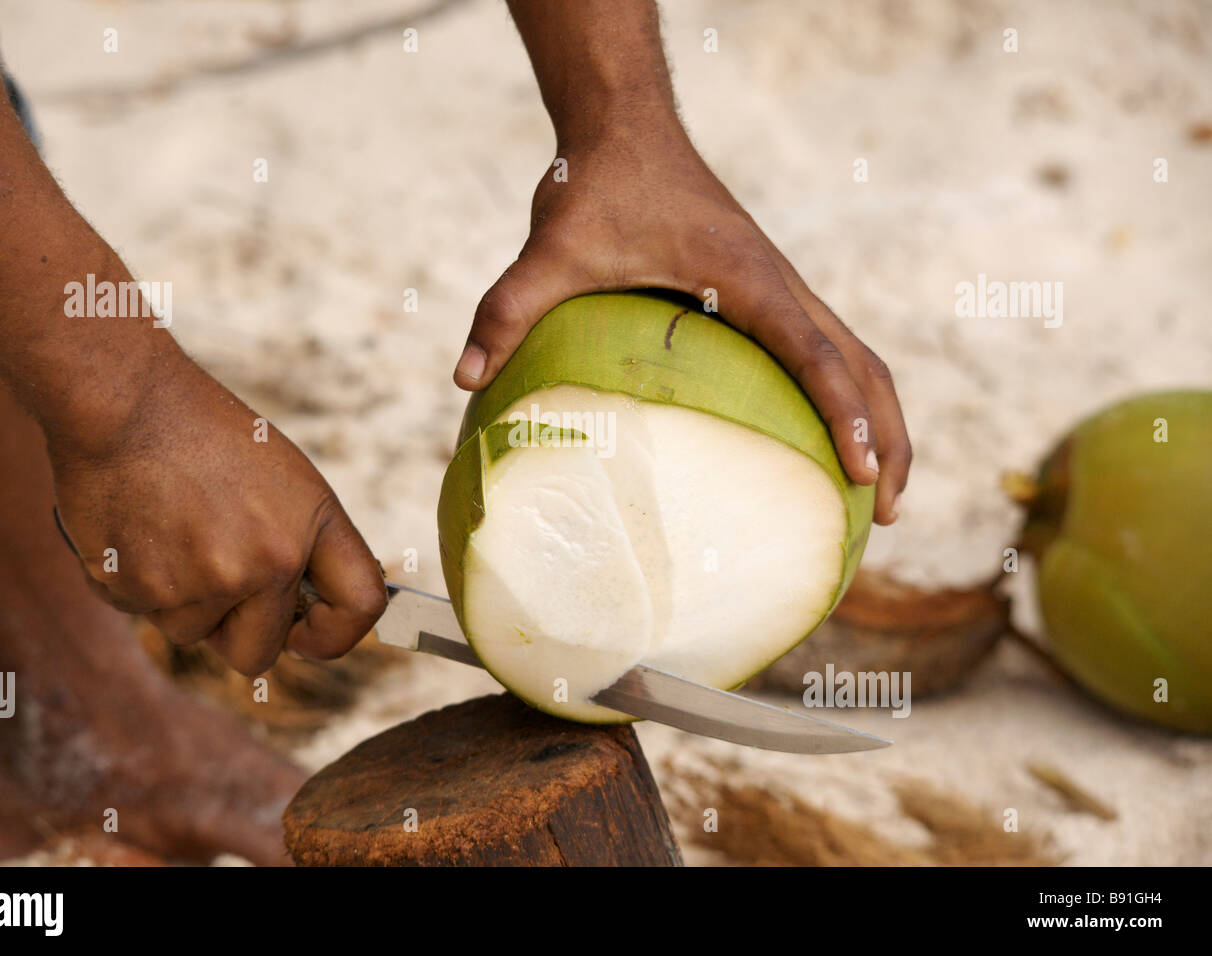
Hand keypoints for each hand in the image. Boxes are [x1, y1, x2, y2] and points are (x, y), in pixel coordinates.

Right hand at [49, 351, 386, 674]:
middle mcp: (265, 564)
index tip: (306, 633)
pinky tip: (139, 529)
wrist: (124, 404)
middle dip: (238, 631)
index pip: (360, 606)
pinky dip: (139, 584)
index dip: (336, 633)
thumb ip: (305, 545)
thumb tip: (307, 613)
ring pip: (193, 633)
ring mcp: (200, 583)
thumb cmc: (205, 435)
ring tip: (171, 531)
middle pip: (258, 653)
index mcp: (310, 528)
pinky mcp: (138, 590)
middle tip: (215, 584)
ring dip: (182, 601)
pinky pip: (144, 614)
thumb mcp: (286, 479)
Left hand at [454, 125, 910, 524]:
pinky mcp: (764, 292)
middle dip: (888, 437)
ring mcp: (779, 286)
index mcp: (745, 277)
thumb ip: (507, 307)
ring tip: (877, 493)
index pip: (814, 353)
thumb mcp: (551, 247)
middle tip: (889, 513)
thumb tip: (462, 378)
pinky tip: (820, 441)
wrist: (626, 127)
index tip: (864, 476)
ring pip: (856, 356)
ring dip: (878, 419)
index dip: (846, 414)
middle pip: (865, 364)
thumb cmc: (598, 184)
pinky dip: (844, 396)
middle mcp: (779, 282)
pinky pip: (824, 349)